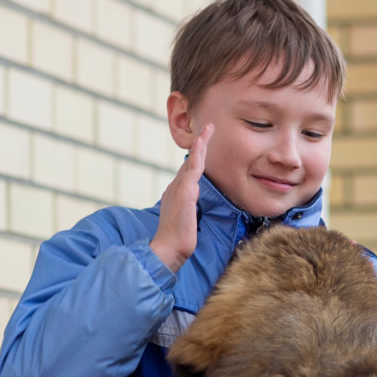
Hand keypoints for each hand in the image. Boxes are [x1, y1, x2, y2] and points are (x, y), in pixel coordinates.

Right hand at [151, 124, 211, 272]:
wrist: (168, 249)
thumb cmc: (178, 240)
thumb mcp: (186, 220)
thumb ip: (190, 209)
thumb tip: (194, 204)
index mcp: (176, 194)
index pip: (189, 172)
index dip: (196, 158)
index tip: (202, 146)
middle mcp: (175, 187)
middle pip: (190, 161)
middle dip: (200, 144)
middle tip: (208, 128)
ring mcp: (179, 189)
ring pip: (193, 161)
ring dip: (201, 144)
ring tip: (208, 129)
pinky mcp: (184, 193)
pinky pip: (193, 170)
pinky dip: (197, 155)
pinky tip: (202, 144)